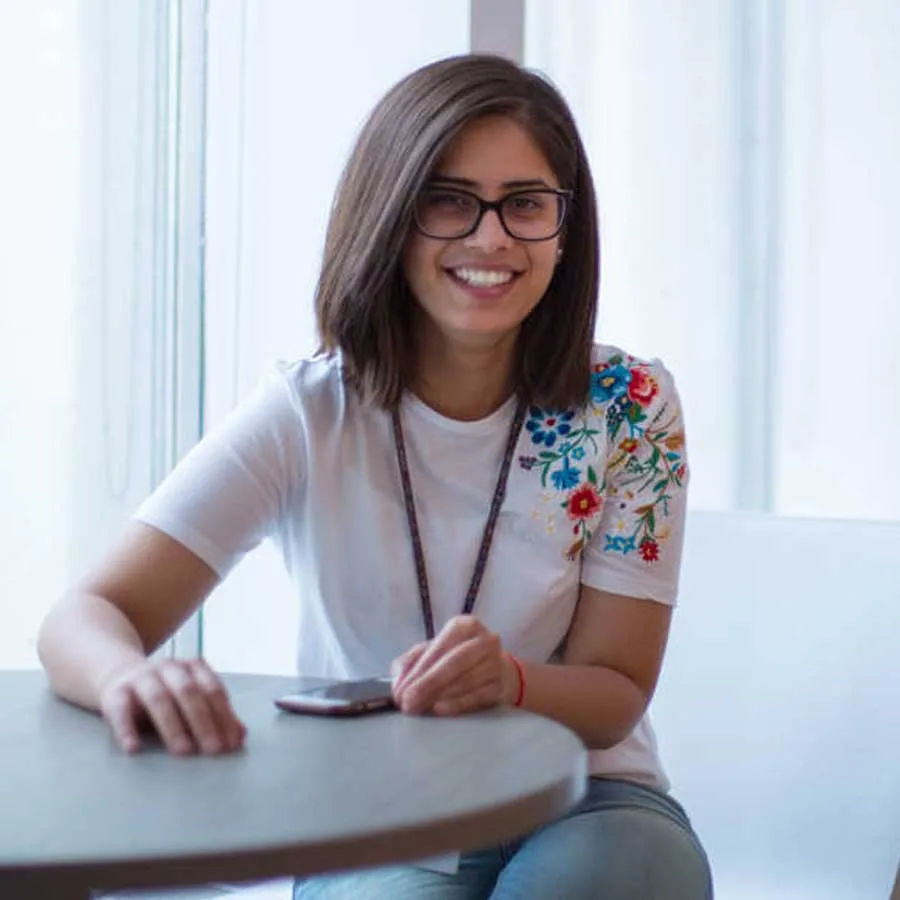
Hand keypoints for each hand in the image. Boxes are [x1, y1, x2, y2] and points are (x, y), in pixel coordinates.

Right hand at [98, 658, 246, 755]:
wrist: (119, 675)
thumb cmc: (165, 694)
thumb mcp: (191, 701)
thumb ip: (215, 715)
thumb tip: (240, 736)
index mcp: (193, 667)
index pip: (213, 689)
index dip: (224, 716)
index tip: (231, 744)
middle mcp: (169, 667)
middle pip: (189, 692)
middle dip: (204, 722)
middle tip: (213, 751)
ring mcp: (141, 678)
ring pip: (158, 698)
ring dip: (173, 726)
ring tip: (184, 752)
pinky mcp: (115, 692)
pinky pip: (120, 710)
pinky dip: (126, 729)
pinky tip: (134, 748)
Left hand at [390, 615, 518, 715]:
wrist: (500, 672)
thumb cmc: (460, 660)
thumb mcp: (435, 652)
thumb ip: (412, 661)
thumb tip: (397, 678)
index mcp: (464, 626)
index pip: (439, 647)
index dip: (418, 670)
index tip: (400, 690)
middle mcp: (484, 640)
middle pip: (454, 662)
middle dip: (428, 683)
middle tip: (408, 703)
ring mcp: (496, 663)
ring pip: (465, 680)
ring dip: (439, 696)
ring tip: (419, 708)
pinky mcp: (501, 685)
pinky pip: (477, 696)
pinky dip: (457, 704)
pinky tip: (440, 709)